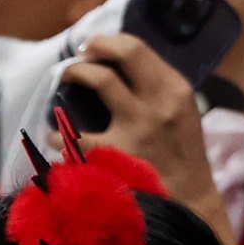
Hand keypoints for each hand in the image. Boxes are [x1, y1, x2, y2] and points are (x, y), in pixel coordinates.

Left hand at [58, 38, 223, 244]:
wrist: (188, 203)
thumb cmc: (180, 156)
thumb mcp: (181, 113)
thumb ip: (157, 88)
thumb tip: (118, 63)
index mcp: (176, 89)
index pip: (138, 49)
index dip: (109, 41)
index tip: (95, 46)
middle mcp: (159, 102)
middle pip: (122, 53)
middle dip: (93, 47)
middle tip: (78, 56)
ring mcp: (137, 127)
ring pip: (99, 80)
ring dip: (74, 73)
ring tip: (64, 81)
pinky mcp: (115, 156)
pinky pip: (73, 135)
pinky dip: (58, 134)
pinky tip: (55, 137)